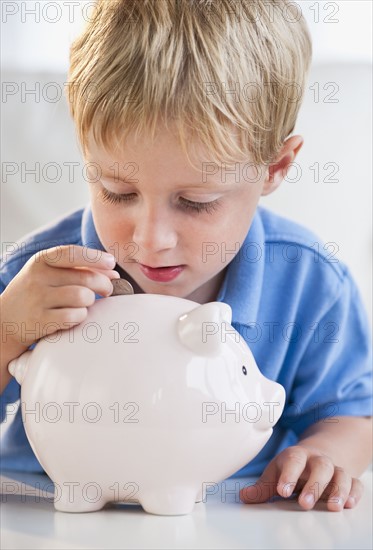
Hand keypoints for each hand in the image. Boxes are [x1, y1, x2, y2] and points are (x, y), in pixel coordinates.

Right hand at [1, 244, 119, 351]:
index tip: (112, 263)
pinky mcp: (40, 321)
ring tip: (84, 304)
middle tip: (107, 290)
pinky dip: (80, 316)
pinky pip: (74, 316)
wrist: (5, 320)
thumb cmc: (37, 293)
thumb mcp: (50, 274)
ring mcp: (37, 300)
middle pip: (85, 278)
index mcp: (41, 261)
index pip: (71, 253)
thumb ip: (80, 270)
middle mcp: (37, 277)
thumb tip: (113, 274)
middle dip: (103, 285)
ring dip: (90, 302)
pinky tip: (74, 316)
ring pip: (82, 297)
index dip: (95, 257)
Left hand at [239, 445, 363, 510]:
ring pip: (340, 474)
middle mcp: (317, 460)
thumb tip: (244, 496)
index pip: (294, 459)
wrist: (317, 454)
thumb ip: (263, 487)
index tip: (282, 491)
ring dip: (338, 490)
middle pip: (320, 466)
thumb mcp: (276, 473)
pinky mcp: (347, 479)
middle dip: (314, 484)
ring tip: (332, 507)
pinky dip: (354, 493)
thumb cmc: (292, 468)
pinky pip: (355, 483)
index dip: (288, 474)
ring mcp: (334, 469)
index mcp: (297, 456)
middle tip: (305, 503)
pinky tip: (349, 504)